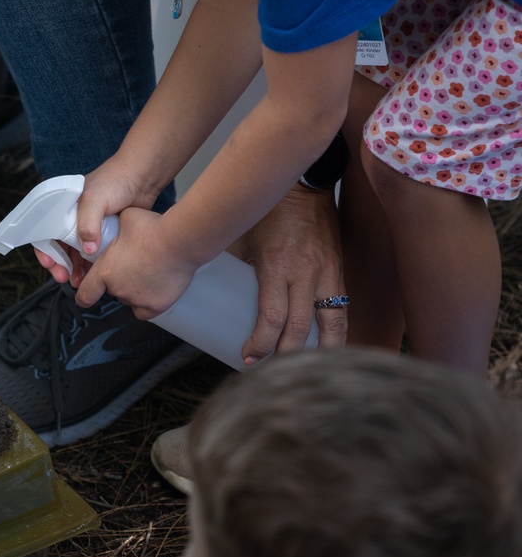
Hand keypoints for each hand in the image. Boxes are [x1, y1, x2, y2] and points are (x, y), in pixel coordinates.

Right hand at [33, 156, 158, 286]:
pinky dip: (89, 266)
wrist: (141, 177)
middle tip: (64, 277)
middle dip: (59, 264)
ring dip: (74, 268)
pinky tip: (91, 276)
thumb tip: (87, 251)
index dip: (44, 249)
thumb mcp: (95, 199)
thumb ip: (88, 224)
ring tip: (78, 282)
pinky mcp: (104, 234)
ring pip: (75, 253)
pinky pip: (92, 254)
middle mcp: (73, 218)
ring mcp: (89, 227)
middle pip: (58, 246)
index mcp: (63, 207)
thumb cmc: (115, 180)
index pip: (45, 231)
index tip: (50, 264)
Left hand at [76, 206, 198, 318]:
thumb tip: (114, 224)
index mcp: (105, 271)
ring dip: (134, 289)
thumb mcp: (125, 219)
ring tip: (147, 271)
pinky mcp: (156, 306)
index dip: (83, 296)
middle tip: (131, 265)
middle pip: (112, 291)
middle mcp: (118, 289)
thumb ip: (114, 227)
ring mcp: (137, 300)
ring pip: (130, 299)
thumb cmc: (153, 229)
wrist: (179, 241)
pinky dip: (147, 303)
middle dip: (118, 280)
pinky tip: (153, 290)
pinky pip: (145, 311)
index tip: (85, 297)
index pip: (85, 294)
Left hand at [231, 184, 346, 362]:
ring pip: (331, 325)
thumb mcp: (244, 237)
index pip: (272, 317)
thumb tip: (214, 292)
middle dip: (284, 354)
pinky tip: (329, 348)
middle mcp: (305, 273)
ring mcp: (327, 273)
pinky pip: (342, 310)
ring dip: (320, 352)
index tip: (248, 357)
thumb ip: (235, 266)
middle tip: (269, 369)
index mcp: (277, 265)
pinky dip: (336, 332)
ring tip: (307, 370)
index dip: (261, 344)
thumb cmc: (268, 211)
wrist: (305, 186)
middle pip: (299, 328)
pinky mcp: (339, 271)